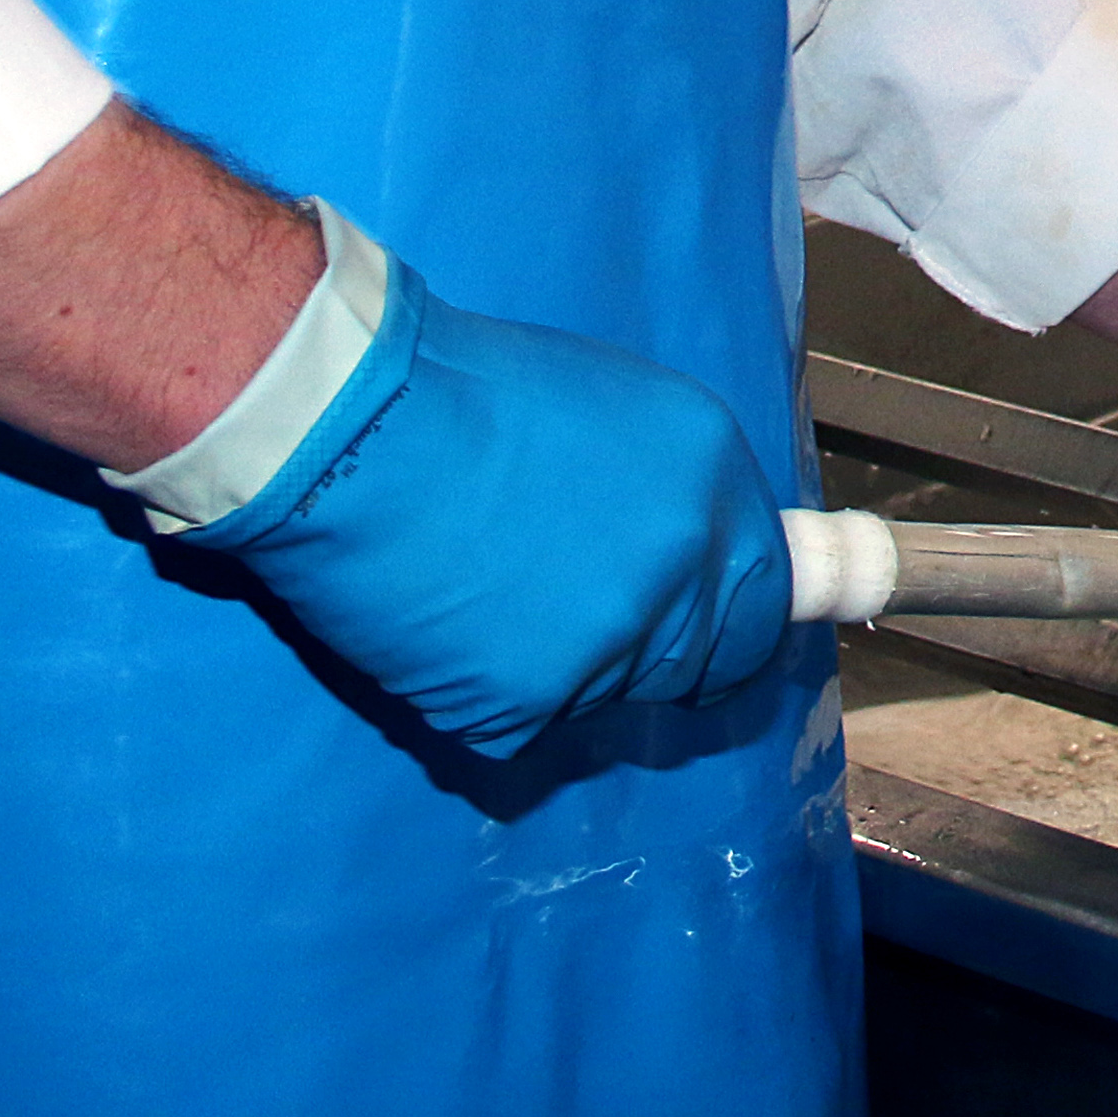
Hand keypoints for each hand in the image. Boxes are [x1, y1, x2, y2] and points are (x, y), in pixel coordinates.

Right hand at [190, 265, 799, 755]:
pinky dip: (487, 693)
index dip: (734, 624)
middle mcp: (682, 564)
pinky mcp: (526, 702)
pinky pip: (522, 724)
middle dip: (652, 652)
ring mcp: (609, 642)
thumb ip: (674, 491)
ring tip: (486, 593)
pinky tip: (447, 629)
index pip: (768, 601)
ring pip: (606, 695)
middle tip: (573, 620)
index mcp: (711, 476)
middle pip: (701, 662)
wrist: (349, 425)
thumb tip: (692, 552)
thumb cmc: (464, 392)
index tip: (712, 639)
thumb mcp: (614, 408)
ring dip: (562, 669)